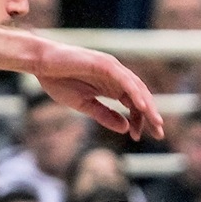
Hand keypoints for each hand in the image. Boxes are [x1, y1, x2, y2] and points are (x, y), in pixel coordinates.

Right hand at [35, 43, 164, 140]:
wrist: (41, 64)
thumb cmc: (58, 81)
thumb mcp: (85, 105)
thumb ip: (105, 115)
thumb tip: (125, 128)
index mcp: (112, 85)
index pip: (133, 103)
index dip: (139, 120)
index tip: (138, 137)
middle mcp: (116, 76)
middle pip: (140, 97)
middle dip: (150, 115)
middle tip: (160, 133)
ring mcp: (111, 68)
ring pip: (136, 88)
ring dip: (148, 106)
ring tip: (156, 123)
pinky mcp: (104, 64)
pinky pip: (124, 81)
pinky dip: (134, 94)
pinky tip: (141, 108)